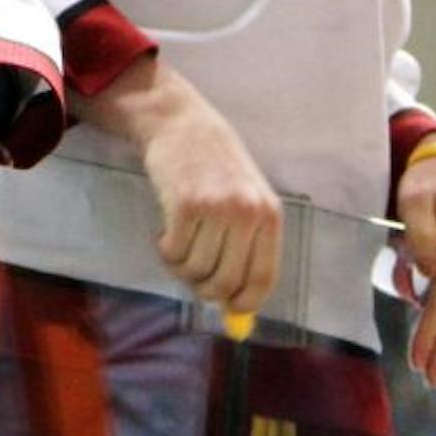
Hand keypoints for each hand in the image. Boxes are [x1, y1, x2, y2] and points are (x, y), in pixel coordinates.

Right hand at [72, 56, 280, 317]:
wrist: (182, 125)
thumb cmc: (216, 168)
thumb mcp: (243, 201)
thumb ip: (244, 249)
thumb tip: (235, 306)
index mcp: (269, 216)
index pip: (263, 277)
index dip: (246, 301)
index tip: (230, 309)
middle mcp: (246, 213)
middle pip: (226, 281)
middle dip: (205, 289)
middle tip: (192, 279)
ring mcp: (215, 208)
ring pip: (195, 269)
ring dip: (181, 268)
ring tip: (177, 247)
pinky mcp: (183, 204)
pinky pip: (174, 251)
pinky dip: (166, 251)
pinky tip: (166, 235)